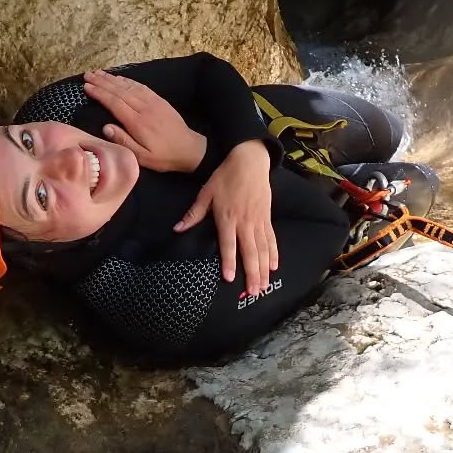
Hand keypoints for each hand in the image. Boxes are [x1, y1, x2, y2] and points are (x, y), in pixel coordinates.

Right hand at [83, 69, 206, 171]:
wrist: (189, 149)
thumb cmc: (164, 157)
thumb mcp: (142, 158)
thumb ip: (123, 141)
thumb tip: (105, 127)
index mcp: (138, 123)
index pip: (114, 103)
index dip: (99, 93)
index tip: (86, 86)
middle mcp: (144, 108)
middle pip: (119, 91)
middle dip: (102, 82)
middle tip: (87, 75)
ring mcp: (153, 102)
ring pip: (129, 86)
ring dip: (112, 78)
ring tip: (98, 73)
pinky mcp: (159, 100)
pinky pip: (141, 86)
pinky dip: (128, 80)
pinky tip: (119, 78)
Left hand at [174, 140, 278, 296]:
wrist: (250, 160)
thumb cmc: (225, 176)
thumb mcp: (206, 192)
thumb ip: (194, 213)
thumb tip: (178, 229)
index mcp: (228, 217)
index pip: (228, 244)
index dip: (230, 261)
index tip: (230, 278)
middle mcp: (245, 222)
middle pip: (250, 252)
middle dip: (251, 273)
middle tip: (252, 292)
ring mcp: (258, 221)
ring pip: (263, 249)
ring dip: (263, 269)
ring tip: (262, 286)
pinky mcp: (267, 218)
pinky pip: (271, 239)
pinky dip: (274, 254)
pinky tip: (274, 268)